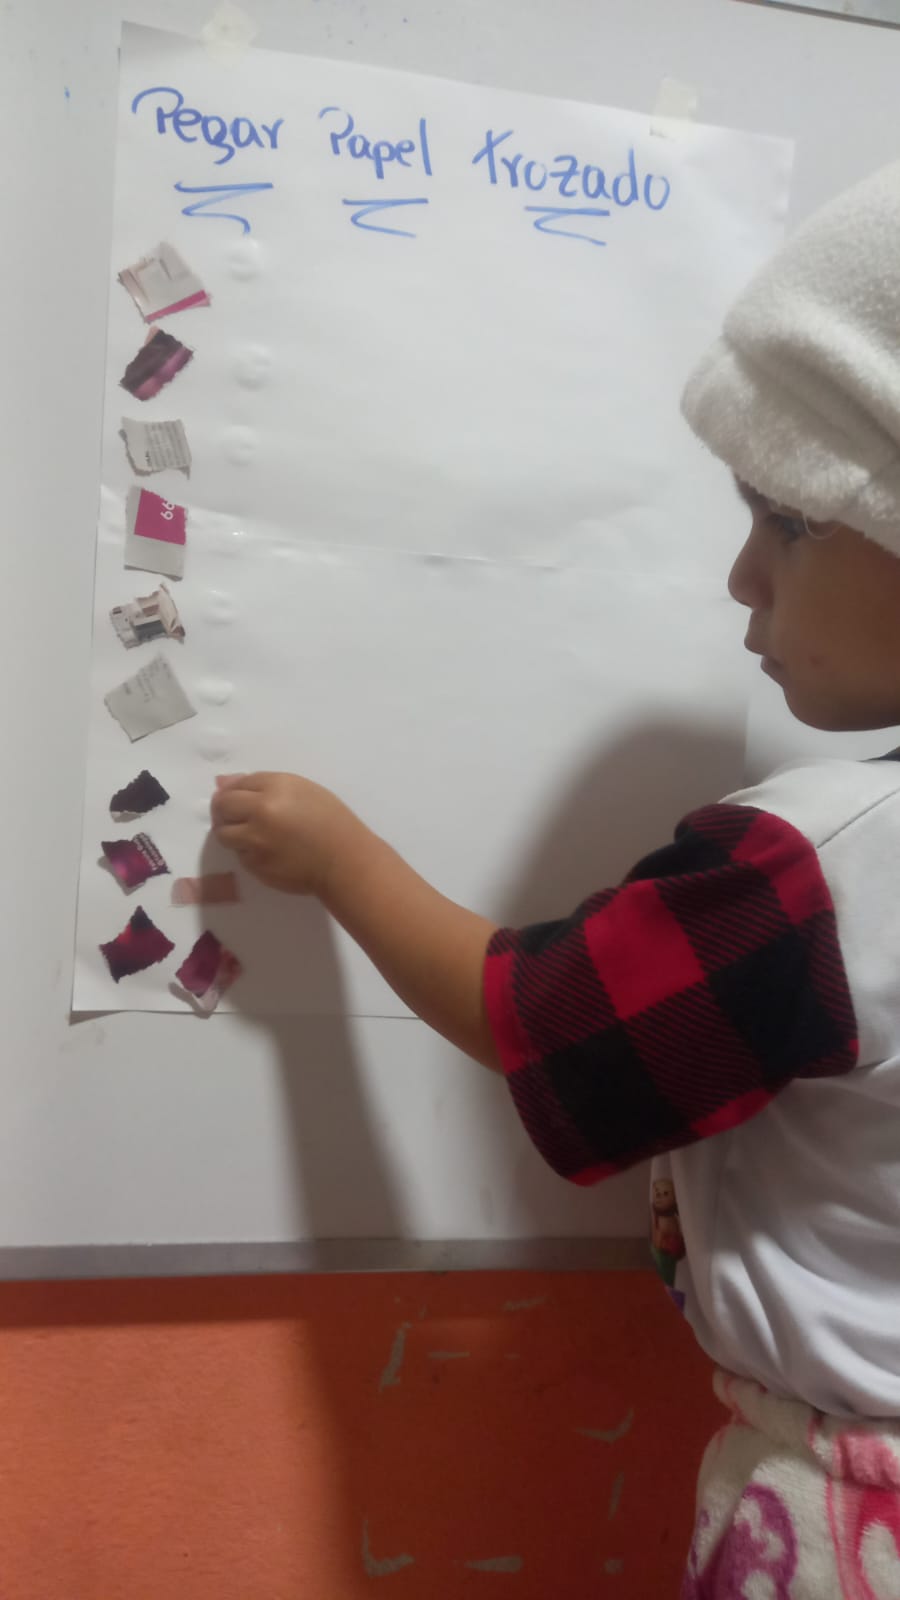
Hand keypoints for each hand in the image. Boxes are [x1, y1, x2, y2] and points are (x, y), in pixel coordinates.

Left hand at [210, 772, 358, 896]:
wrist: (344, 860)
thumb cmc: (331, 820)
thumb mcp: (303, 790)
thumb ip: (264, 785)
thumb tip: (223, 784)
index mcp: (276, 787)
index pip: (237, 784)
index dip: (235, 791)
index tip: (239, 798)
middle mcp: (261, 811)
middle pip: (222, 806)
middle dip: (224, 810)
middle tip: (236, 816)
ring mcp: (255, 840)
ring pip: (223, 833)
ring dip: (232, 832)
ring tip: (251, 835)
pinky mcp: (255, 865)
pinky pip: (239, 854)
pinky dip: (247, 852)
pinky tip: (268, 851)